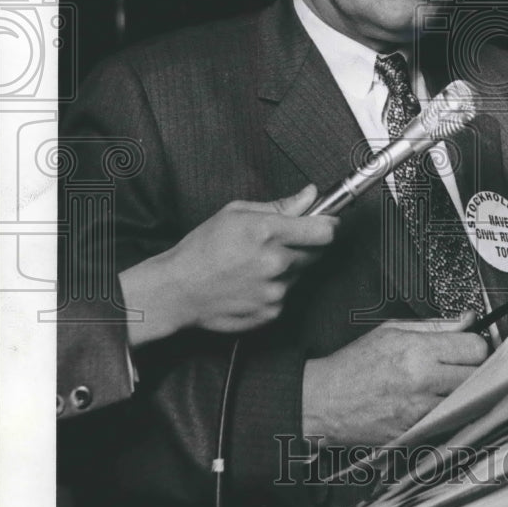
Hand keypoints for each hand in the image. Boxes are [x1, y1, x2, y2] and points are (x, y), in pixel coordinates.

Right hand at [119, 184, 337, 345]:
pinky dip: (276, 287)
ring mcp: (276, 290)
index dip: (329, 224)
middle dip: (306, 245)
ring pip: (301, 274)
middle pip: (318, 252)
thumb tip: (310, 194)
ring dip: (289, 267)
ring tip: (256, 264)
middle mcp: (276, 263)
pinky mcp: (272, 312)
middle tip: (279, 243)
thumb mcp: (235, 213)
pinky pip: (287, 294)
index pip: (325, 231)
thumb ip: (280, 205)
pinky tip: (251, 282)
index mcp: (267, 232)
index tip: (326, 222)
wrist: (178, 291)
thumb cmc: (202, 249)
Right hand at [302, 312, 487, 446]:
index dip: (478, 346)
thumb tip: (467, 321)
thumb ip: (434, 326)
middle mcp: (421, 382)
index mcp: (416, 351)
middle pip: (479, 377)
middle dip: (478, 370)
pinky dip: (450, 414)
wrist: (323, 400)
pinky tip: (438, 404)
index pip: (474, 349)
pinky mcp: (416, 434)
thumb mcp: (390, 331)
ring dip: (467, 394)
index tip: (473, 348)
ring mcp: (419, 412)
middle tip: (468, 367)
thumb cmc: (353, 365)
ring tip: (453, 386)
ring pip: (469, 403)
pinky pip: (449, 423)